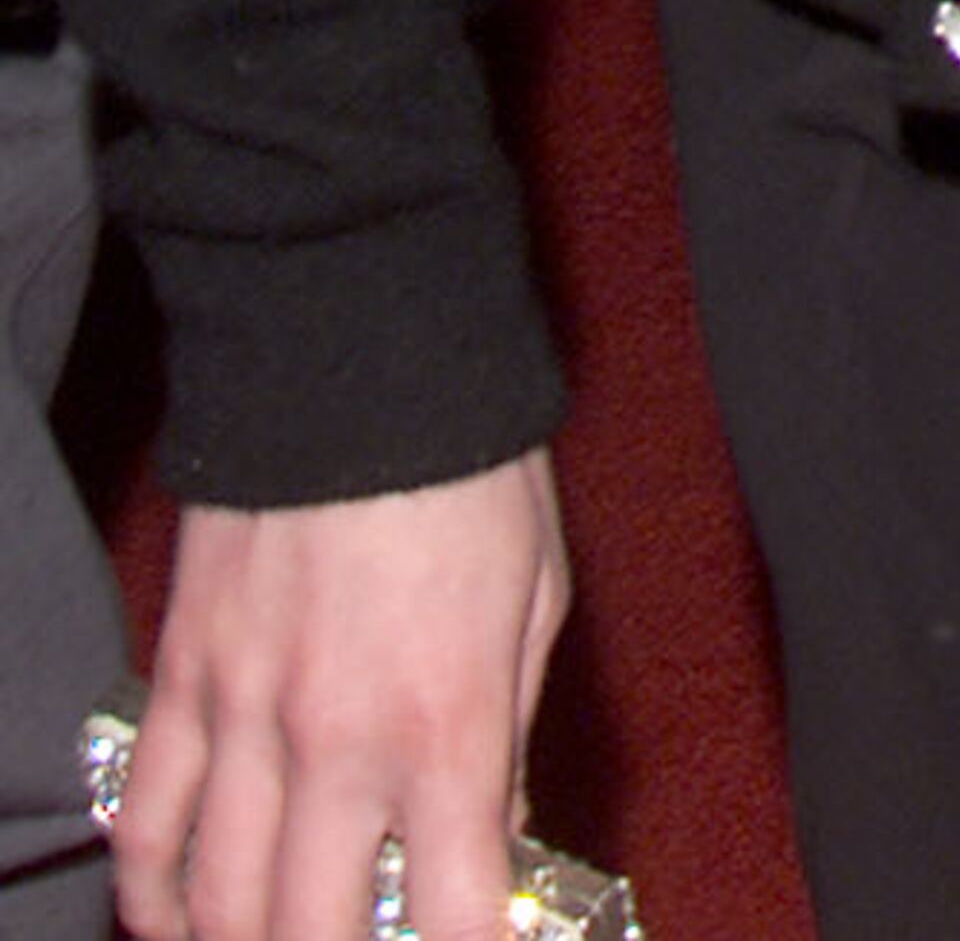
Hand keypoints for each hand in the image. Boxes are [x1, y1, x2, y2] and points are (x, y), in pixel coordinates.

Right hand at [116, 461, 566, 940]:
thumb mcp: (535, 600)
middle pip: (312, 940)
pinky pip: (147, 825)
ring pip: (219, 908)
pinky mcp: (182, 680)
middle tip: (373, 939)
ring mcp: (245, 718)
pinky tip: (186, 913)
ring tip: (290, 931)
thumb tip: (494, 836)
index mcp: (446, 728)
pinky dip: (156, 892)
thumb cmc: (470, 468)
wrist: (362, 354)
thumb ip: (508, 736)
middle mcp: (337, 745)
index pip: (455, 920)